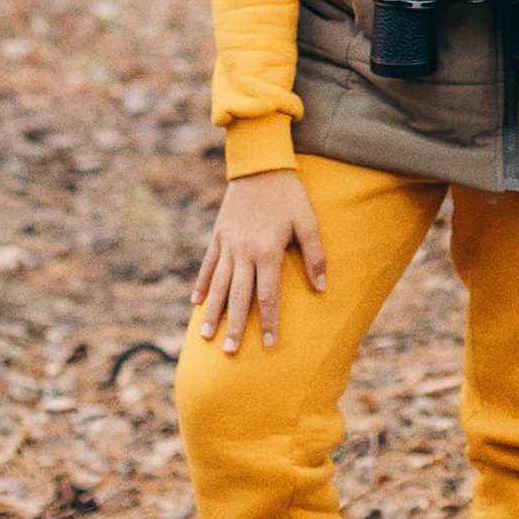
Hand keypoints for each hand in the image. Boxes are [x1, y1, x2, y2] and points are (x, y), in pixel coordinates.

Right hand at [191, 168, 327, 354]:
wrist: (259, 165)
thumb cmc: (288, 194)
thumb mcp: (308, 221)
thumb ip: (315, 255)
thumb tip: (322, 287)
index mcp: (267, 251)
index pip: (268, 296)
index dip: (269, 322)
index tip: (268, 345)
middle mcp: (244, 252)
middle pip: (238, 296)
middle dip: (234, 326)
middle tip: (229, 352)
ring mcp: (228, 244)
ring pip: (218, 285)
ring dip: (212, 312)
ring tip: (206, 337)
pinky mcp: (218, 235)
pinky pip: (208, 264)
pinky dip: (202, 284)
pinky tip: (196, 302)